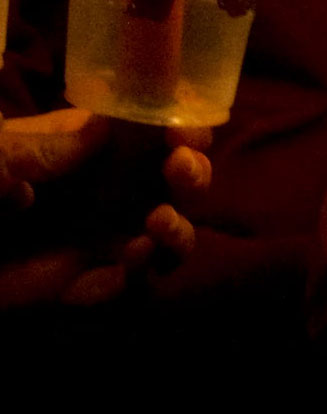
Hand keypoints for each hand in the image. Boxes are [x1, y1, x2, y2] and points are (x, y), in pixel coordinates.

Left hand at [0, 109, 209, 308]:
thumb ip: (46, 146)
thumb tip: (109, 127)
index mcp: (79, 149)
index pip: (149, 130)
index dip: (180, 126)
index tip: (184, 130)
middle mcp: (100, 192)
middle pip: (174, 181)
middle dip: (193, 173)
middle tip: (179, 170)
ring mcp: (96, 240)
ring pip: (169, 234)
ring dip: (179, 227)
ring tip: (158, 222)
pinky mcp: (84, 286)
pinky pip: (134, 284)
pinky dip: (144, 272)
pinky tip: (131, 257)